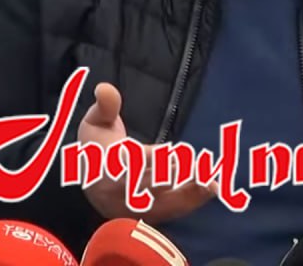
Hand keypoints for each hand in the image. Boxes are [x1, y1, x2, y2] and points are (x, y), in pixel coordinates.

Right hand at [77, 82, 216, 222]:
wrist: (90, 179)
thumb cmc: (98, 144)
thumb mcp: (96, 120)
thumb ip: (105, 105)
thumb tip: (104, 88)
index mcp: (105, 169)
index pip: (129, 166)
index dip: (151, 160)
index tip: (173, 153)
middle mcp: (120, 192)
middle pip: (148, 188)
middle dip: (174, 179)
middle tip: (199, 169)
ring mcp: (136, 207)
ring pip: (164, 204)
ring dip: (189, 193)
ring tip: (213, 184)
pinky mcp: (150, 215)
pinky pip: (173, 211)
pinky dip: (193, 201)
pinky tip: (212, 189)